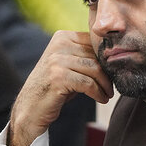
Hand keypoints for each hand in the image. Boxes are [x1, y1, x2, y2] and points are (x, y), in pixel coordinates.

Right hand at [6, 31, 112, 145]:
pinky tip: (101, 99)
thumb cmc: (54, 87)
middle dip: (108, 73)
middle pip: (96, 56)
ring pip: (95, 69)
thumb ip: (85, 56)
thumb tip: (115, 56)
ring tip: (107, 94)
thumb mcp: (68, 65)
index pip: (94, 43)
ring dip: (105, 85)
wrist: (30, 108)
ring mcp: (57, 60)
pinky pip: (88, 84)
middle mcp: (59, 45)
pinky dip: (98, 93)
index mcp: (62, 37)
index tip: (114, 73)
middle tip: (112, 86)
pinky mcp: (59, 77)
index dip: (107, 59)